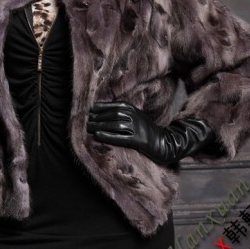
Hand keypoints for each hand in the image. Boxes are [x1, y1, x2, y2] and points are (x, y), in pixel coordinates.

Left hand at [87, 101, 215, 165]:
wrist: (164, 142)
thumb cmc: (146, 129)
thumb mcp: (136, 116)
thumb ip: (123, 112)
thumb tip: (101, 111)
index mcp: (133, 109)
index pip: (114, 105)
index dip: (100, 107)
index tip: (89, 110)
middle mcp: (134, 116)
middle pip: (112, 115)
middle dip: (97, 117)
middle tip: (86, 121)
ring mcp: (136, 128)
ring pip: (114, 125)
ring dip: (100, 125)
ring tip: (88, 128)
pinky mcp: (137, 140)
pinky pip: (119, 138)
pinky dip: (107, 136)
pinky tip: (98, 136)